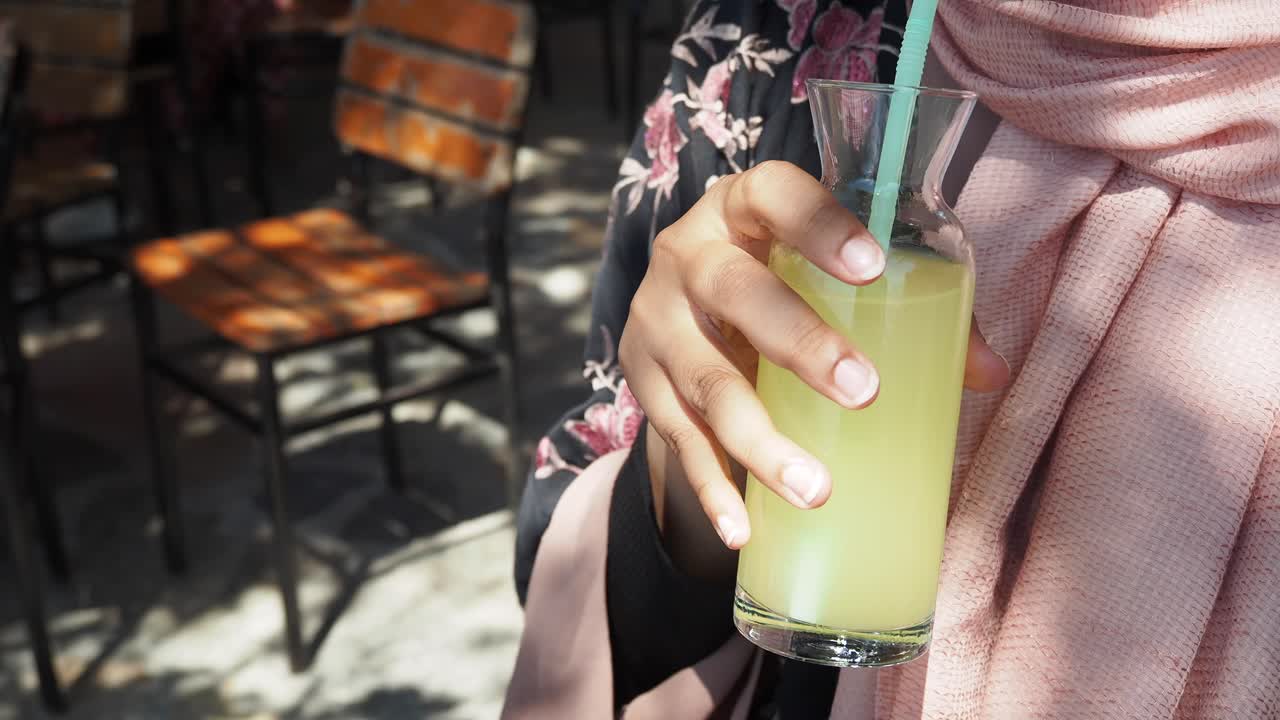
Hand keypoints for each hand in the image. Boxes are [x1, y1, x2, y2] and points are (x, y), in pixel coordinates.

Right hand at [618, 161, 1009, 558]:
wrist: (682, 308)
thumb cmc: (782, 280)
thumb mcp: (826, 273)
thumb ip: (912, 309)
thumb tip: (989, 373)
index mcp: (740, 210)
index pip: (773, 193)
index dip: (819, 224)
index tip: (873, 267)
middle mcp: (688, 256)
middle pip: (735, 292)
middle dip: (798, 342)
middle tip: (864, 391)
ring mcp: (658, 322)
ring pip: (707, 382)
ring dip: (761, 440)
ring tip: (816, 489)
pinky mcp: (643, 383)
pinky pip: (679, 441)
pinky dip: (713, 489)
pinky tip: (744, 529)